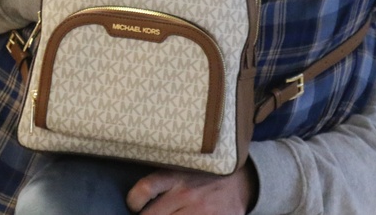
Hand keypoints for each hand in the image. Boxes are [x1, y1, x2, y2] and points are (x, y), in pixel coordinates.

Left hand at [126, 164, 256, 214]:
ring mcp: (201, 211)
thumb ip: (164, 178)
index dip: (133, 201)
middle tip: (147, 214)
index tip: (135, 204)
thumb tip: (139, 194)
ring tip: (169, 214)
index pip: (145, 190)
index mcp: (176, 175)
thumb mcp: (184, 166)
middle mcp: (186, 194)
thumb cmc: (206, 174)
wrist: (241, 181)